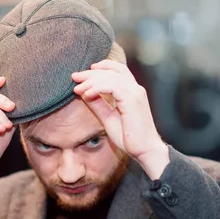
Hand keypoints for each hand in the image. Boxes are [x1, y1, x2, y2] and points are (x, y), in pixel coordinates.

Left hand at [72, 60, 169, 177]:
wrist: (144, 151)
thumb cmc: (129, 137)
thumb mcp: (108, 118)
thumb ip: (98, 104)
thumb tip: (84, 93)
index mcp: (132, 92)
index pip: (117, 70)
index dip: (100, 68)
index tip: (84, 74)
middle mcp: (135, 89)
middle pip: (112, 71)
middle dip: (91, 73)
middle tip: (75, 77)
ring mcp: (135, 93)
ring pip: (111, 77)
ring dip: (91, 81)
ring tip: (78, 88)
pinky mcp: (133, 100)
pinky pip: (112, 87)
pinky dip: (97, 88)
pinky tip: (87, 94)